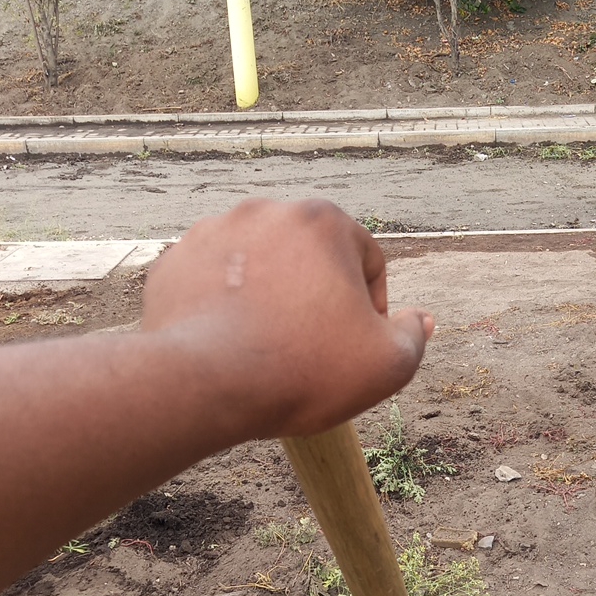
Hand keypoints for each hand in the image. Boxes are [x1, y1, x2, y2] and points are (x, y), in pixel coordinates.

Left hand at [140, 197, 433, 438]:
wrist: (202, 384)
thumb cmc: (302, 371)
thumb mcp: (385, 366)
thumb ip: (412, 338)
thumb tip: (421, 321)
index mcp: (324, 220)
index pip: (368, 263)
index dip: (372, 312)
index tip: (354, 349)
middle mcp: (267, 211)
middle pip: (312, 261)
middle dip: (317, 301)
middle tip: (311, 353)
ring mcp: (214, 232)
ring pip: (261, 269)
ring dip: (272, 300)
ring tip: (268, 350)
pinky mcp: (174, 261)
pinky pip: (215, 284)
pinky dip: (226, 308)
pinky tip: (230, 346)